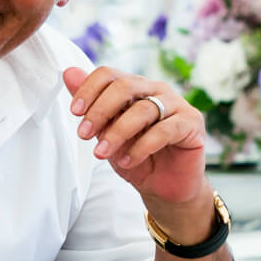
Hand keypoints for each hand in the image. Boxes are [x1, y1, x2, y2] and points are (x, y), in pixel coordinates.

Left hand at [64, 66, 208, 219]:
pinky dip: (141, 147)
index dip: (88, 90)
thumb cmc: (135, 157)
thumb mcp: (106, 133)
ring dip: (117, 133)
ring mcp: (177, 105)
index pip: (109, 75)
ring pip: (143, 109)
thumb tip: (68, 73)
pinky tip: (127, 161)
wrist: (163, 188)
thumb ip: (90, 105)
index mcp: (135, 87)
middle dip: (100, 110)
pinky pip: (164, 130)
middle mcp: (156, 90)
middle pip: (125, 86)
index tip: (74, 112)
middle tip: (84, 134)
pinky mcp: (192, 124)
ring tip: (101, 153)